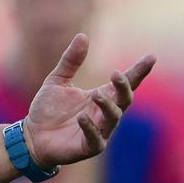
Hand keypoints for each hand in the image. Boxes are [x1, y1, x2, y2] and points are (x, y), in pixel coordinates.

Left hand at [23, 34, 154, 167]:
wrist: (32, 136)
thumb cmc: (48, 109)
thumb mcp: (57, 80)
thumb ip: (71, 60)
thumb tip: (83, 35)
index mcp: (101, 96)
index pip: (125, 83)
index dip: (138, 71)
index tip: (151, 57)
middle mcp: (103, 113)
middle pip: (124, 99)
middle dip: (124, 87)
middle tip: (117, 75)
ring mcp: (99, 131)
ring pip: (113, 118)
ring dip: (107, 106)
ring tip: (96, 95)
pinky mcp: (88, 147)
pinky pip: (95, 138)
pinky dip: (90, 128)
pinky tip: (82, 117)